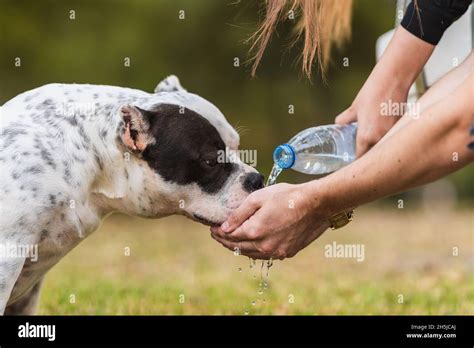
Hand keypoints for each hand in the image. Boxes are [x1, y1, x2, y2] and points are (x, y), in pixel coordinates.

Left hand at [210, 183, 329, 259]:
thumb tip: (224, 227)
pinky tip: (251, 244)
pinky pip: (264, 254)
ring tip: (230, 240)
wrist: (317, 205)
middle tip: (217, 234)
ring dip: (238, 247)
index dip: (218, 232)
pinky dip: (254, 250)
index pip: (229, 236)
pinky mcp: (287, 253)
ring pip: (250, 254)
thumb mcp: (258, 198)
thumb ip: (239, 214)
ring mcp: (277, 252)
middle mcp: (264, 246)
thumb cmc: (288, 196)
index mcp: (255, 231)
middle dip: (225, 241)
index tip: (212, 228)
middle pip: (238, 247)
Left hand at [335, 26, 433, 156]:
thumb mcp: (354, 109)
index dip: (355, 162)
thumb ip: (344, 120)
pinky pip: (393, 139)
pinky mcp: (402, 128)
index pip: (360, 159)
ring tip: (375, 144)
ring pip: (384, 149)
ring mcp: (393, 135)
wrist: (393, 80)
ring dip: (379, 148)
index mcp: (366, 138)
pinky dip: (389, 139)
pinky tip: (386, 133)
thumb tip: (338, 125)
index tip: (353, 162)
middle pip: (373, 157)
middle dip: (368, 158)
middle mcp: (380, 140)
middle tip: (363, 154)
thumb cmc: (372, 93)